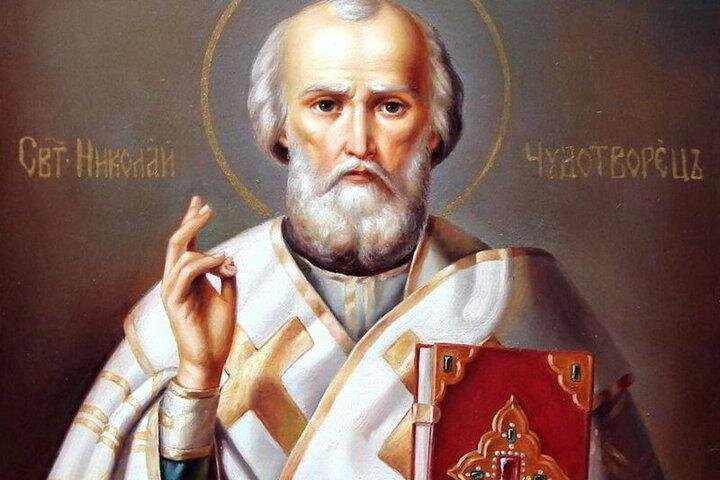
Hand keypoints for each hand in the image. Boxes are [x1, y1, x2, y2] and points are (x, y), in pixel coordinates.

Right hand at [160, 196, 237, 389]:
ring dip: (207, 251)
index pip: (187, 245)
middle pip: (177, 244)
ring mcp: (172, 291)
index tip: (200, 203)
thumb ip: (226, 275)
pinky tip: (221, 263)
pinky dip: (204, 263)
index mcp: (188, 279)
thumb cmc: (217, 332)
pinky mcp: (173, 302)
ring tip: (226, 261)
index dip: (191, 222)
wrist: (210, 361)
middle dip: (191, 223)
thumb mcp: (228, 297)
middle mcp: (176, 282)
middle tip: (207, 209)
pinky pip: (185, 273)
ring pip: (181, 256)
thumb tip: (228, 257)